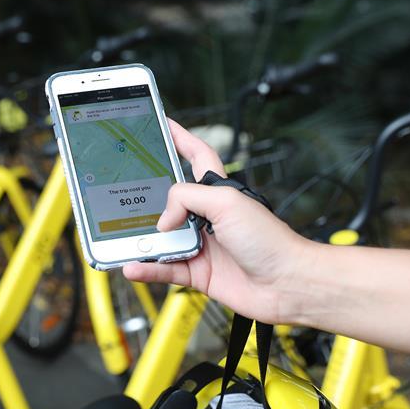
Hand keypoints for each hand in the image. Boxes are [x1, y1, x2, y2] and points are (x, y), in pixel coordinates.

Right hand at [123, 119, 312, 324]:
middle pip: (169, 201)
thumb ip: (188, 198)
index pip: (196, 156)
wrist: (286, 283)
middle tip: (123, 190)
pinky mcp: (197, 272)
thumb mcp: (227, 202)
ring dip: (142, 240)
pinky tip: (134, 266)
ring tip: (124, 236)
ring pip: (161, 239)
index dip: (180, 138)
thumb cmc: (270, 240)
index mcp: (218, 192)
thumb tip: (163, 219)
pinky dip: (146, 269)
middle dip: (147, 197)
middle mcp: (207, 217)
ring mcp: (201, 245)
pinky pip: (164, 269)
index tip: (161, 125)